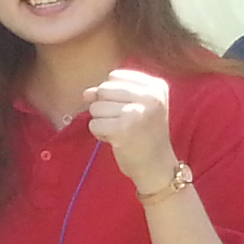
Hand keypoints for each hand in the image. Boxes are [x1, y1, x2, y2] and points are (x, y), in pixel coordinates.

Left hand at [83, 68, 178, 195]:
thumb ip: (109, 93)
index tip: (128, 110)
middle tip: (124, 123)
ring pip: (96, 107)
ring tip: (121, 132)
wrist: (157, 167)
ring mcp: (138, 112)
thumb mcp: (135, 106)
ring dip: (102, 122)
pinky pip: (94, 125)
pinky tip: (117, 140)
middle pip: (103, 90)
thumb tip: (86, 92)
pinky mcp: (124, 129)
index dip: (111, 94)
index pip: (114, 76)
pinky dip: (100, 134)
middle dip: (105, 108)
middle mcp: (151, 96)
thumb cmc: (144, 134)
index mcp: (156, 86)